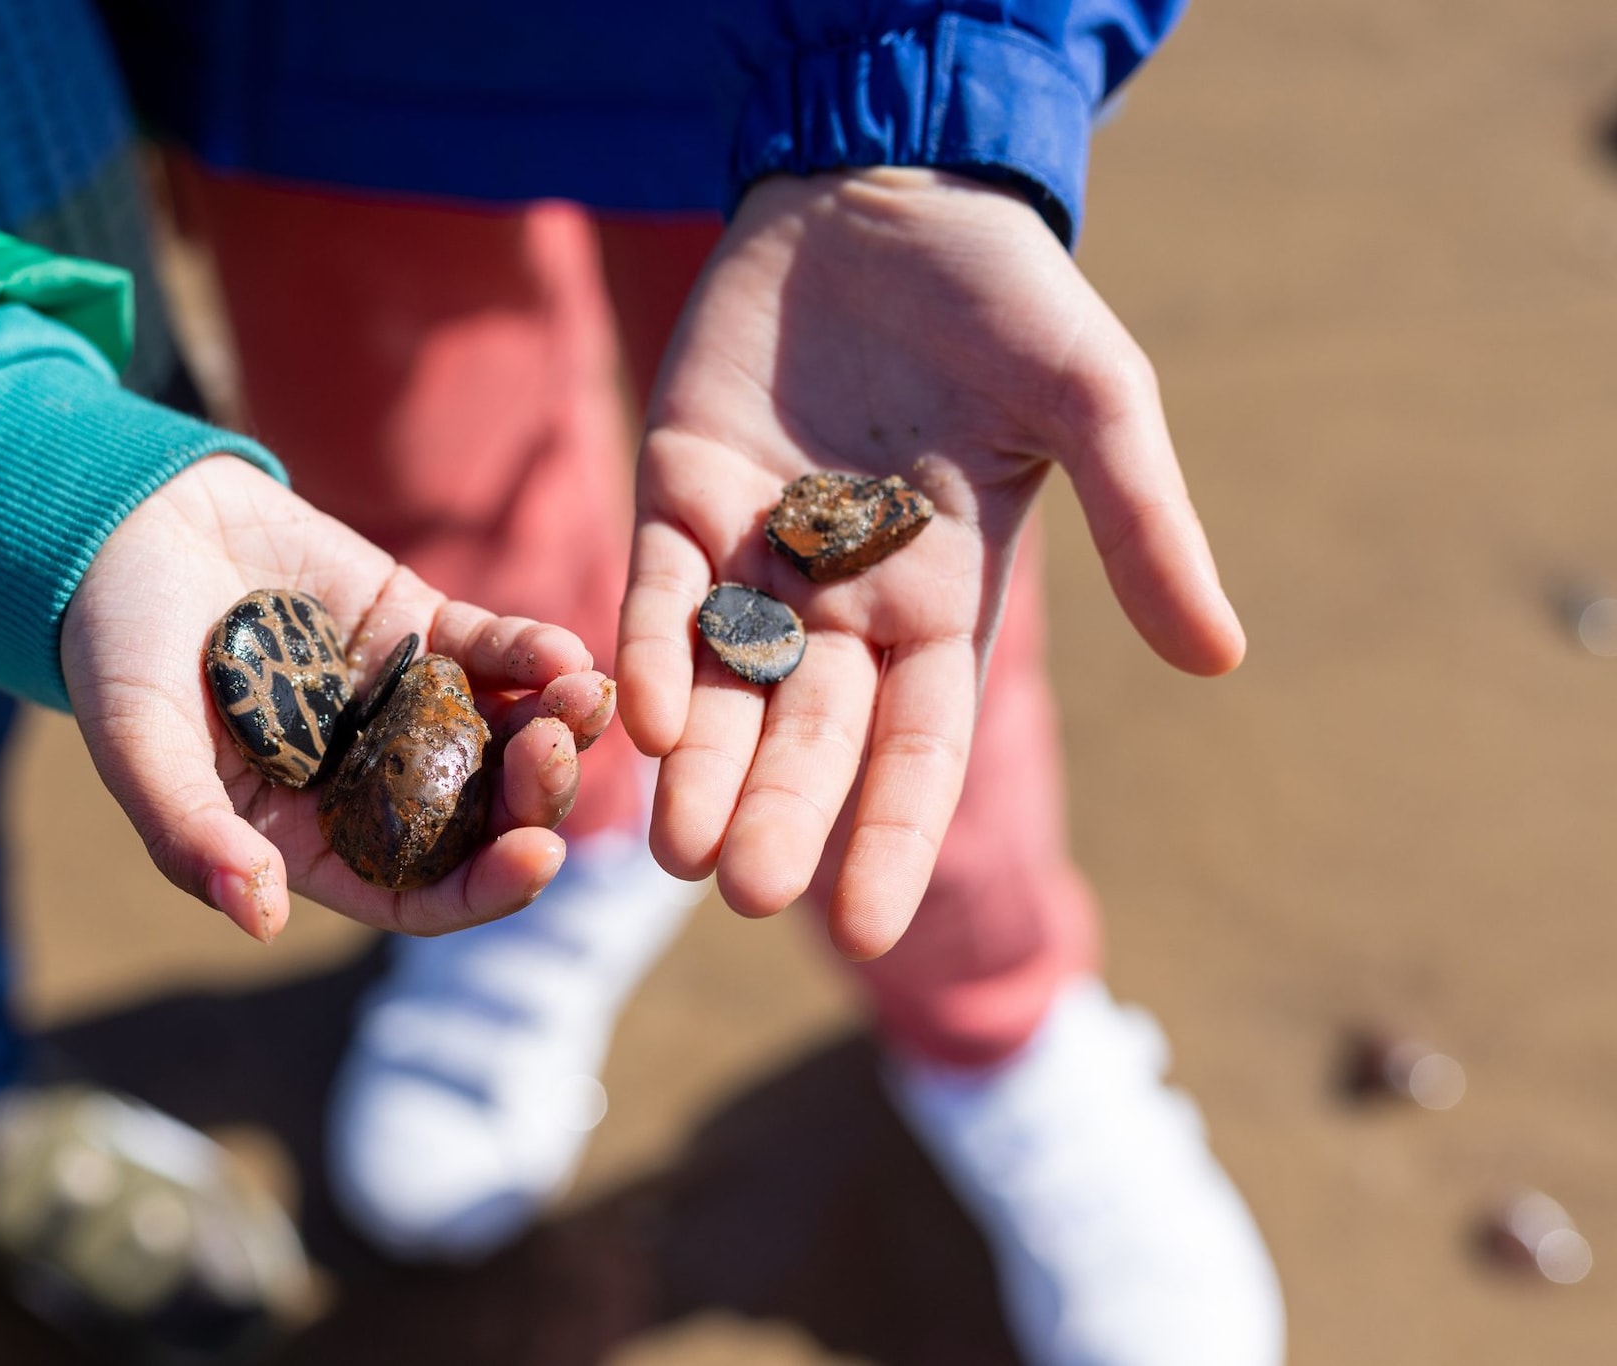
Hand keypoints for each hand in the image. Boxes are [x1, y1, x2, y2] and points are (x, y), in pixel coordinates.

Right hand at [62, 456, 613, 941]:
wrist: (122, 527)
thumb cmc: (114, 649)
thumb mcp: (135, 744)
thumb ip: (191, 834)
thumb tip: (261, 919)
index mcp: (309, 837)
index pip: (415, 891)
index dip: (481, 888)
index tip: (536, 860)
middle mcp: (369, 783)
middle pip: (478, 817)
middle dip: (532, 797)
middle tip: (555, 753)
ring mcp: (402, 706)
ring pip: (501, 735)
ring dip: (555, 726)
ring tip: (588, 698)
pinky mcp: (420, 630)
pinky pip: (493, 652)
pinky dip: (535, 651)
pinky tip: (566, 650)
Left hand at [618, 168, 1242, 959]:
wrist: (886, 190)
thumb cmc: (1005, 295)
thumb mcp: (1095, 401)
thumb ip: (1141, 524)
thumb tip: (1222, 656)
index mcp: (941, 604)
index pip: (917, 747)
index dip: (893, 831)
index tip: (868, 928)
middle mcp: (841, 601)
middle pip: (809, 734)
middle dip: (782, 812)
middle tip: (748, 894)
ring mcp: (754, 553)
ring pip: (721, 683)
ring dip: (702, 763)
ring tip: (678, 848)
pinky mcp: (680, 493)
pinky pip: (658, 590)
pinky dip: (647, 646)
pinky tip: (640, 711)